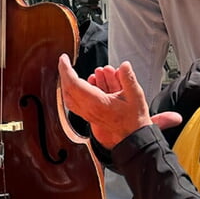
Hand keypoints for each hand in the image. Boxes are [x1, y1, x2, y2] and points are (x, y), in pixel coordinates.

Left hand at [57, 54, 180, 148]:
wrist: (134, 140)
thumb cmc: (134, 121)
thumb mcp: (136, 96)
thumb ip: (128, 79)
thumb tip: (124, 65)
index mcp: (97, 103)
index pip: (74, 84)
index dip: (66, 70)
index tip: (63, 58)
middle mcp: (89, 109)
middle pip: (68, 89)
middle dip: (66, 73)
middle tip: (65, 62)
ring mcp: (88, 114)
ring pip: (71, 96)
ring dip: (73, 81)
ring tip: (89, 72)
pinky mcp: (90, 116)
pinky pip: (76, 102)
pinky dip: (78, 90)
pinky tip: (90, 83)